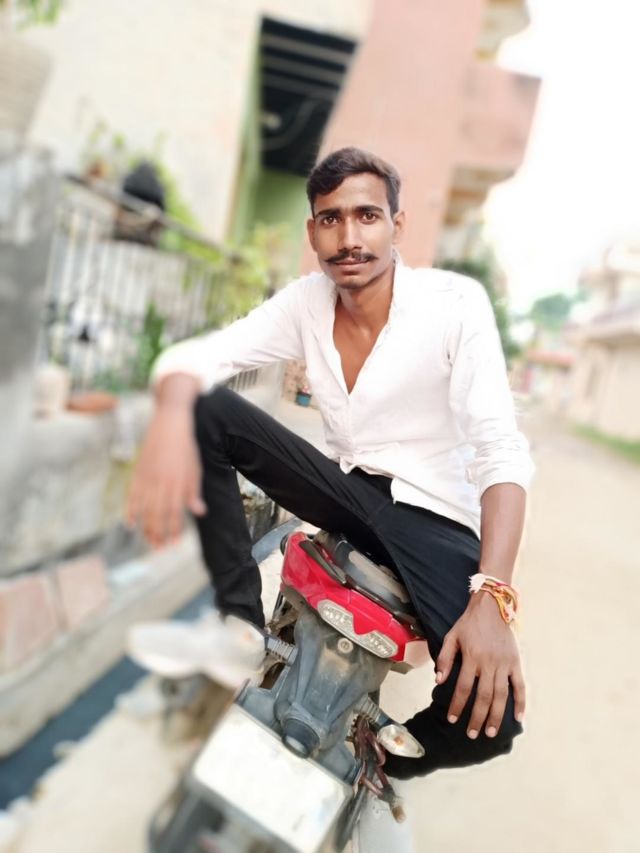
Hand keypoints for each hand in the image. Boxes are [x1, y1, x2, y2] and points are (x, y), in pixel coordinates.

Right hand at [126, 407, 205, 546]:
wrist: (170, 423)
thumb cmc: (186, 447)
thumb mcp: (195, 468)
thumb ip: (193, 491)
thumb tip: (198, 512)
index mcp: (178, 482)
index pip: (174, 512)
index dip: (173, 530)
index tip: (174, 544)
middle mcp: (161, 482)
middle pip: (157, 514)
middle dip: (159, 534)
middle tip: (159, 549)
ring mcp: (148, 477)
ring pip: (144, 509)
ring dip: (146, 527)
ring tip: (148, 541)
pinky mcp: (138, 472)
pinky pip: (132, 496)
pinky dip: (130, 510)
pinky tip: (130, 524)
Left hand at [435, 591, 524, 738]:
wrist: (492, 607)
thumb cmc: (469, 623)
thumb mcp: (451, 637)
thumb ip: (445, 658)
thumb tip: (439, 681)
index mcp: (472, 657)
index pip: (463, 688)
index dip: (458, 706)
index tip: (453, 720)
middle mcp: (489, 663)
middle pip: (484, 697)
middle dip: (477, 718)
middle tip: (472, 734)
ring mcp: (504, 664)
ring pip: (502, 695)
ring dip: (497, 716)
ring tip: (492, 732)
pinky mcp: (515, 662)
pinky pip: (520, 685)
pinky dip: (520, 702)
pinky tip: (518, 717)